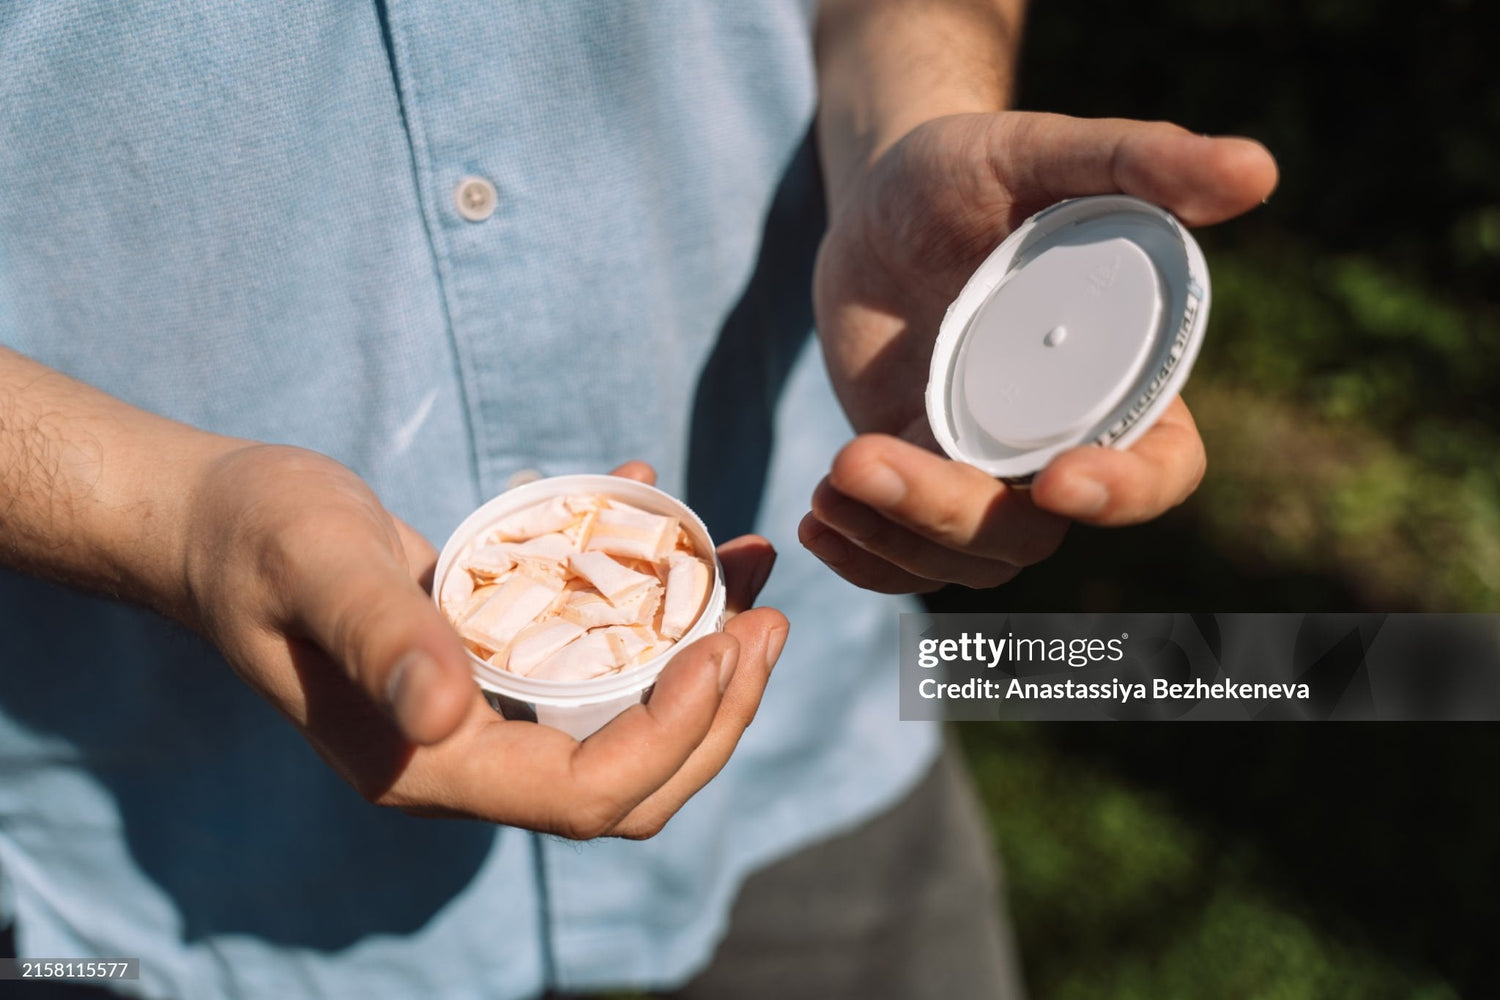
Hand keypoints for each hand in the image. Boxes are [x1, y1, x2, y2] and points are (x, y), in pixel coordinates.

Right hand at [179, 446, 786, 838]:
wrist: (211, 525)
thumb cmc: (252, 539)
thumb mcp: (316, 569)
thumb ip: (382, 639)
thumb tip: (447, 718)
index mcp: (428, 767)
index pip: (586, 796)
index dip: (672, 737)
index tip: (723, 648)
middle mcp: (465, 758)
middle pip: (629, 779)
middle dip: (715, 711)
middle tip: (770, 622)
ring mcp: (481, 717)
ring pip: (625, 718)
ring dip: (702, 653)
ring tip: (754, 572)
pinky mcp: (489, 666)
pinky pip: (590, 655)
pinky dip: (642, 601)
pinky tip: (661, 516)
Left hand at [805, 112, 1278, 591]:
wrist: (881, 203)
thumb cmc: (968, 169)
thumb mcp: (1037, 150)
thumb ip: (1138, 159)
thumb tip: (1256, 171)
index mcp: (1122, 377)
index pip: (1160, 467)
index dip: (1127, 492)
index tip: (1060, 481)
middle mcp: (1062, 437)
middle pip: (1033, 530)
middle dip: (949, 513)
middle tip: (860, 456)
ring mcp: (985, 467)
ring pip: (963, 555)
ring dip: (892, 538)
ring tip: (829, 481)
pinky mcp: (920, 477)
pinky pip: (905, 555)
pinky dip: (862, 557)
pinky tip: (813, 518)